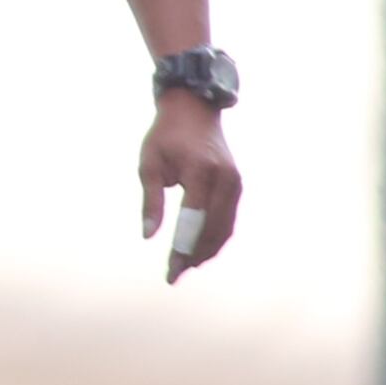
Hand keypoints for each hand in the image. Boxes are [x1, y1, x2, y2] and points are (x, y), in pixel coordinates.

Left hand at [140, 93, 240, 281]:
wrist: (194, 110)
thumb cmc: (165, 136)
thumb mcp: (149, 164)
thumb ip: (150, 201)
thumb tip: (148, 235)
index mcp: (201, 172)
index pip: (192, 220)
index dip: (182, 249)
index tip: (170, 271)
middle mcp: (224, 180)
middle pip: (212, 230)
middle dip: (194, 255)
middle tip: (174, 274)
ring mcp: (234, 183)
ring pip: (224, 229)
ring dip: (206, 250)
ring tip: (185, 265)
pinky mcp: (237, 186)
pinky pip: (228, 219)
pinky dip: (215, 237)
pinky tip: (198, 249)